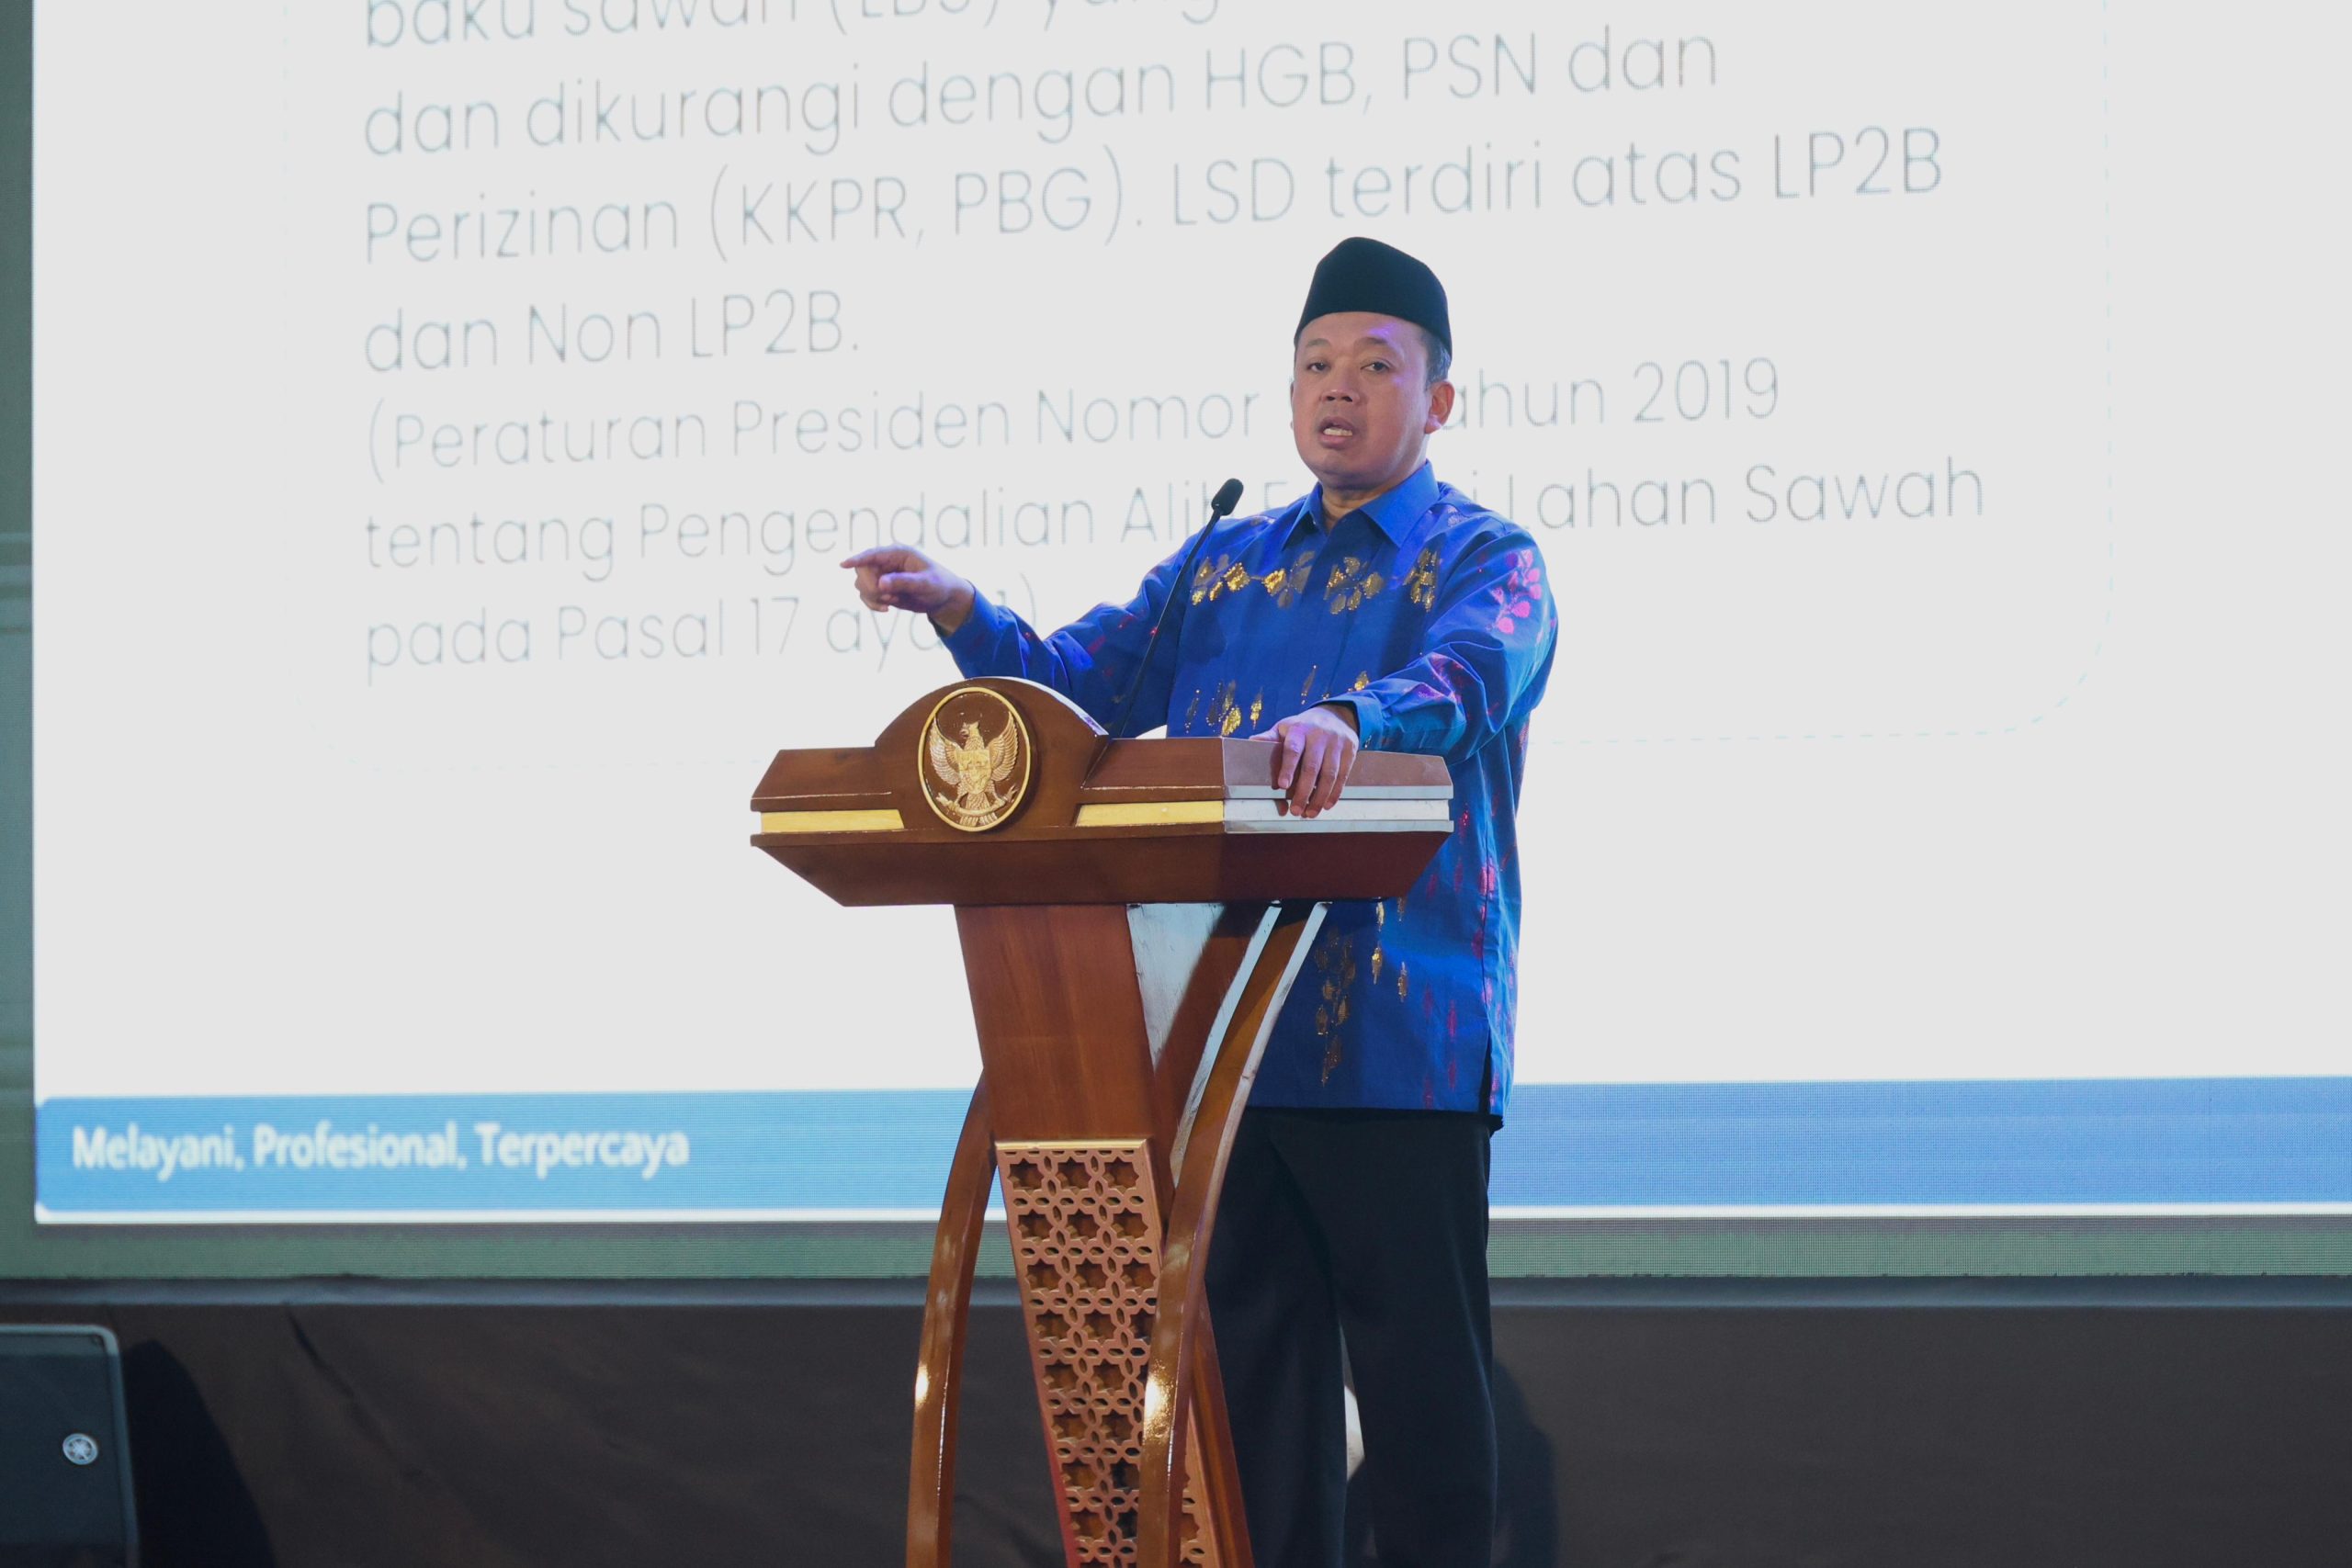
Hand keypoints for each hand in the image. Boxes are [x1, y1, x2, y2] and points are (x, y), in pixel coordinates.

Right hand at [841, 546, 974, 632]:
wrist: (942, 598)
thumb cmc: (939, 585)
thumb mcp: (926, 583)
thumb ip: (904, 582)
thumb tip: (881, 583)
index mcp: (898, 553)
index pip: (872, 554)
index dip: (857, 559)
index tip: (843, 564)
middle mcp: (886, 562)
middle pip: (862, 571)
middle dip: (871, 587)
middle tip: (889, 598)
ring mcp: (881, 575)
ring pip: (861, 585)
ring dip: (874, 597)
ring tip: (894, 601)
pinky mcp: (880, 589)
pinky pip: (864, 596)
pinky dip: (873, 604)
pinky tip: (887, 609)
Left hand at [1265, 704, 1359, 817]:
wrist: (1336, 715)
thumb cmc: (1304, 726)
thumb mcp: (1286, 727)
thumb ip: (1270, 737)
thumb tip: (1251, 742)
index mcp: (1299, 729)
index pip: (1293, 749)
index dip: (1288, 768)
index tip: (1283, 786)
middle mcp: (1319, 735)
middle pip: (1312, 767)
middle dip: (1304, 792)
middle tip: (1296, 811)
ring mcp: (1336, 743)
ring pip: (1329, 774)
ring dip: (1319, 797)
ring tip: (1310, 813)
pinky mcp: (1350, 750)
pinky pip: (1343, 776)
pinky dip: (1335, 793)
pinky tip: (1326, 805)